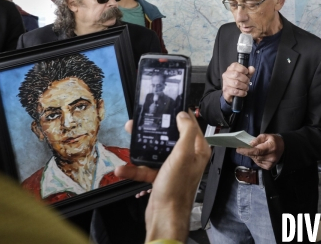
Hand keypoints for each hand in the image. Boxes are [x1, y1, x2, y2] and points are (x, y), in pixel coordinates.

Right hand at [115, 111, 210, 242]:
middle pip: (169, 136)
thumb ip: (186, 132)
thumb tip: (183, 114)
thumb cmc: (177, 188)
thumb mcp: (183, 155)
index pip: (190, 125)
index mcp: (197, 150)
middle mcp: (187, 157)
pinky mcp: (160, 176)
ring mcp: (173, 167)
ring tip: (129, 140)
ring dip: (140, 148)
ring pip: (155, 150)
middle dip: (153, 129)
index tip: (166, 105)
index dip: (178, 114)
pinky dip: (134, 167)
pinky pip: (146, 167)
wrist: (165, 217)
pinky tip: (123, 168)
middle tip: (139, 122)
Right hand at [221, 63, 255, 102]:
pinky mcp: (226, 91)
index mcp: (230, 69)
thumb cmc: (239, 81)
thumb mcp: (245, 75)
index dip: (242, 69)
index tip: (247, 73)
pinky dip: (241, 92)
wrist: (232, 93)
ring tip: (246, 88)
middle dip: (245, 79)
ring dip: (244, 86)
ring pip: (236, 83)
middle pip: (236, 74)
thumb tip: (252, 68)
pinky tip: (244, 93)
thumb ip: (249, 71)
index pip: (235, 65)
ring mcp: (225, 83)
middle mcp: (226, 75)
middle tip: (247, 82)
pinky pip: (235, 91)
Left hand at [236, 133, 283, 169]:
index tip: (238, 149)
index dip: (247, 151)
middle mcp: (271, 156)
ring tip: (255, 151)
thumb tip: (250, 144)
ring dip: (252, 155)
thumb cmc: (273, 140)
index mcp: (271, 147)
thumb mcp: (266, 135)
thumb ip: (257, 139)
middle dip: (248, 152)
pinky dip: (256, 159)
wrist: (283, 147)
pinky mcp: (269, 167)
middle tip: (244, 148)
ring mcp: (270, 163)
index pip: (257, 151)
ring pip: (256, 160)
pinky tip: (259, 155)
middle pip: (255, 156)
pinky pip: (258, 163)